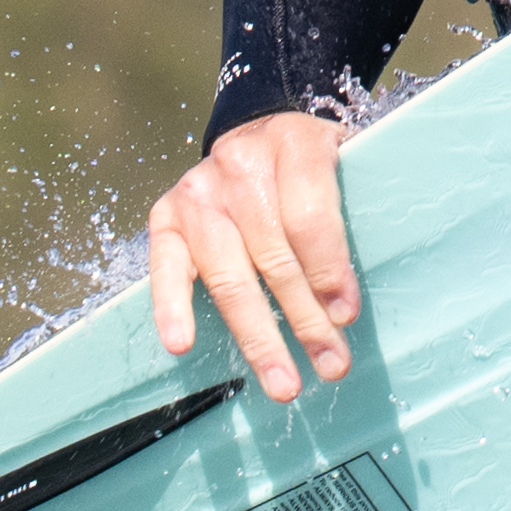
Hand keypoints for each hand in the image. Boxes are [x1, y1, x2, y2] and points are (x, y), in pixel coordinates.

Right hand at [141, 107, 357, 397]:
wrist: (257, 128)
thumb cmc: (308, 164)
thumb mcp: (341, 168)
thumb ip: (344, 221)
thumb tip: (344, 308)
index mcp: (294, 143)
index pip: (310, 217)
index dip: (329, 271)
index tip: (345, 316)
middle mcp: (240, 164)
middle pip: (274, 254)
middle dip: (305, 320)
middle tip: (330, 366)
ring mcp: (198, 191)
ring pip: (230, 275)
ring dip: (258, 336)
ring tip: (283, 382)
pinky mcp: (166, 215)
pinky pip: (165, 268)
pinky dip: (172, 308)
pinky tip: (181, 344)